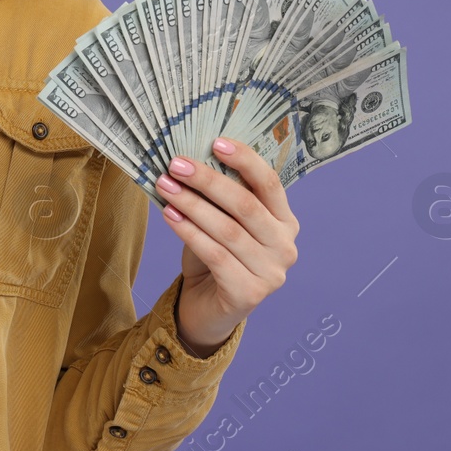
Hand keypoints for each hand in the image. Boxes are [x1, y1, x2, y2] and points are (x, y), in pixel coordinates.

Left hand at [155, 136, 299, 355]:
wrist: (208, 308)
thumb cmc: (214, 257)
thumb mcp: (220, 221)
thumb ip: (217, 197)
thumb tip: (190, 158)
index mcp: (285, 221)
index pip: (270, 183)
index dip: (245, 160)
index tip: (215, 142)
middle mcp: (286, 246)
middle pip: (246, 205)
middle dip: (208, 180)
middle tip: (176, 164)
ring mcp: (272, 273)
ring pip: (227, 230)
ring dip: (192, 204)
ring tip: (164, 186)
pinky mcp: (250, 293)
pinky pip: (215, 254)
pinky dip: (189, 232)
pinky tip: (169, 215)